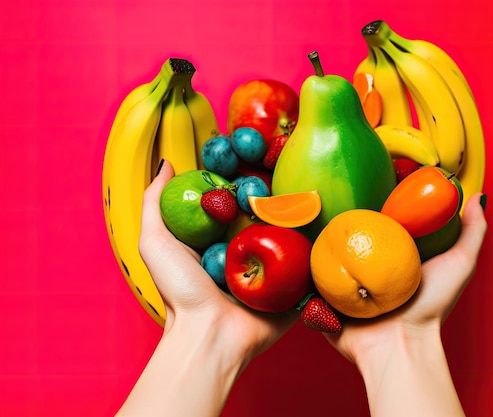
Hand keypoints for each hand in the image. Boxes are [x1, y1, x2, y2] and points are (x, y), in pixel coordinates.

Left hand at [117, 161, 296, 416]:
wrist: (210, 335)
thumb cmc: (181, 291)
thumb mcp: (156, 243)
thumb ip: (155, 203)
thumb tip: (168, 163)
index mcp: (220, 239)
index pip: (235, 200)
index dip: (243, 178)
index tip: (256, 154)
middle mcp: (247, 250)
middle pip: (266, 214)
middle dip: (277, 194)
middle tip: (290, 171)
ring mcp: (273, 268)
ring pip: (292, 234)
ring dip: (302, 216)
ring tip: (314, 193)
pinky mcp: (293, 286)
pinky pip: (310, 262)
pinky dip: (318, 246)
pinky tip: (328, 222)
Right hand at [323, 193, 486, 416]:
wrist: (398, 345)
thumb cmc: (430, 307)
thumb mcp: (459, 264)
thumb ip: (472, 232)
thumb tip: (476, 197)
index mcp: (394, 260)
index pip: (383, 225)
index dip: (378, 203)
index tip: (372, 178)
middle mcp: (368, 271)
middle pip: (352, 237)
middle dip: (344, 216)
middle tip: (338, 191)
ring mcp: (344, 285)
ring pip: (326, 254)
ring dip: (318, 237)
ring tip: (310, 210)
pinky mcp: (323, 299)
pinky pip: (308, 276)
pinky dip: (303, 262)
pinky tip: (298, 240)